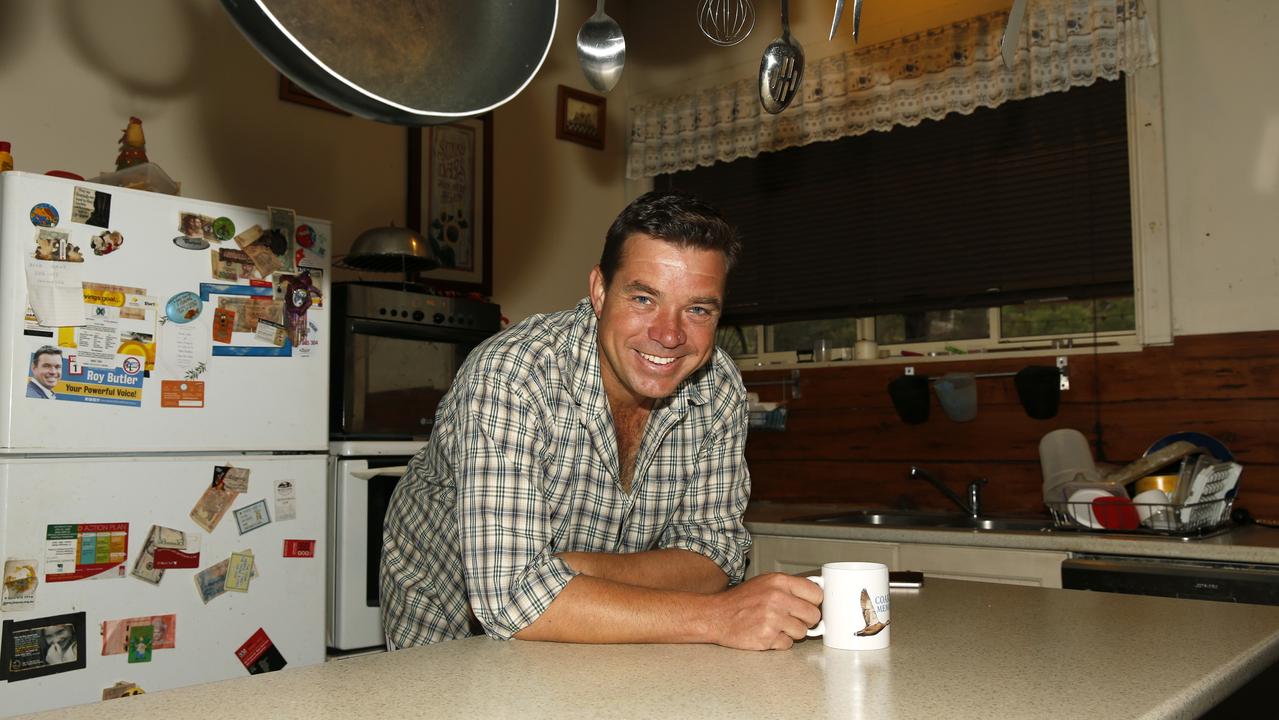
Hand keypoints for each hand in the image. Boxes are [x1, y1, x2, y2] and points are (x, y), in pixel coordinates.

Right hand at [707, 572, 821, 650]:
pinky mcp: (767, 637)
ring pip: (802, 632)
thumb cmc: (740, 601)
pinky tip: (767, 633)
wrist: (716, 616)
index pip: (816, 594)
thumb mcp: (764, 583)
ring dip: (792, 632)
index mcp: (779, 582)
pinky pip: (787, 644)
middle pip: (814, 615)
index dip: (813, 602)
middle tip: (793, 619)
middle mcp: (778, 598)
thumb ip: (788, 587)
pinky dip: (779, 642)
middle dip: (806, 620)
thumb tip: (815, 594)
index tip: (809, 606)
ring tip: (776, 625)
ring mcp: (773, 618)